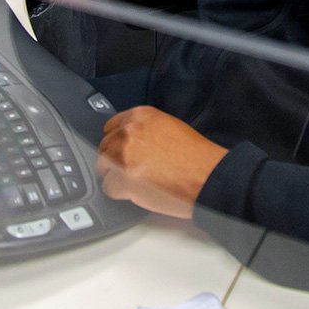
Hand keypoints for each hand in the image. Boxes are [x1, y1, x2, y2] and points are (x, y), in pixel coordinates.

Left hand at [96, 106, 227, 218]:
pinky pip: (108, 188)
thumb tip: (134, 142)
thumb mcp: (171, 127)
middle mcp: (129, 133)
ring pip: (102, 168)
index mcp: (141, 116)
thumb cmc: (196, 155)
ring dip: (115, 175)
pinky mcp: (123, 180)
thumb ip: (147, 130)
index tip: (120, 149)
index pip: (111, 126)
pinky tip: (137, 192)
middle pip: (104, 147)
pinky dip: (120, 192)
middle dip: (113, 159)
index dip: (116, 140)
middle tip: (129, 169)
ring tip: (135, 182)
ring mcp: (123, 156)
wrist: (206, 175)